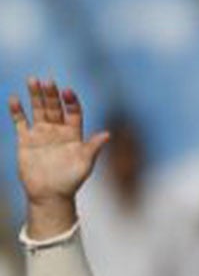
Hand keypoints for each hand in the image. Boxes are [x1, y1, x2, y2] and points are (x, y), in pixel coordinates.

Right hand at [9, 79, 109, 233]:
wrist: (50, 195)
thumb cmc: (71, 181)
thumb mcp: (85, 163)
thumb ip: (93, 147)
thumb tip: (108, 134)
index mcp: (74, 135)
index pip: (73, 113)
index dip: (71, 102)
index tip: (68, 91)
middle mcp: (57, 131)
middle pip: (55, 107)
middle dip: (51, 94)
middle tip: (47, 80)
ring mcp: (41, 134)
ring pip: (38, 110)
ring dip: (35, 95)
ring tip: (32, 80)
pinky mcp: (26, 140)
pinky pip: (20, 122)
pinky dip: (17, 111)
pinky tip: (14, 99)